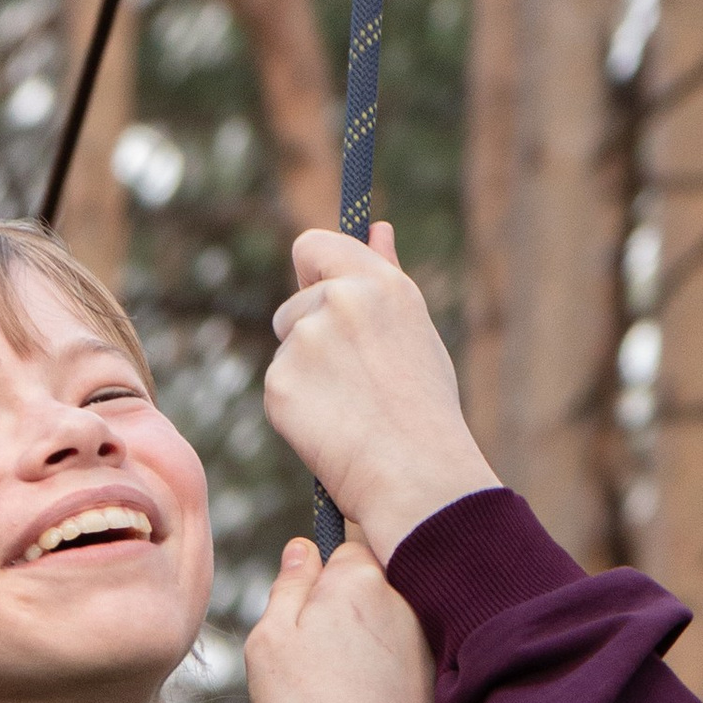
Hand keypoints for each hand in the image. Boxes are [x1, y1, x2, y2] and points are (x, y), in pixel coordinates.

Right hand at [244, 533, 440, 702]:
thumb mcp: (271, 641)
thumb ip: (288, 586)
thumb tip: (304, 548)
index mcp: (360, 580)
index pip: (342, 550)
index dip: (317, 580)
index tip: (303, 615)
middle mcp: (403, 600)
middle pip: (365, 589)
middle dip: (341, 611)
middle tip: (314, 658)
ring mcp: (424, 640)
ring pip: (383, 626)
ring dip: (363, 645)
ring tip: (338, 690)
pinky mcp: (436, 677)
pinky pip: (400, 660)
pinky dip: (383, 675)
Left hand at [264, 222, 498, 561]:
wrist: (418, 475)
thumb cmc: (424, 406)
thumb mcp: (413, 330)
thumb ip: (385, 275)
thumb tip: (378, 227)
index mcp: (379, 284)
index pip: (312, 246)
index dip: (312, 272)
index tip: (319, 294)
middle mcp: (339, 302)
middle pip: (292, 306)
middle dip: (309, 336)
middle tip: (354, 380)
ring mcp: (305, 341)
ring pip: (286, 349)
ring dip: (305, 373)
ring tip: (351, 407)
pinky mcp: (279, 382)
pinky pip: (278, 387)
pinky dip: (295, 407)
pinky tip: (332, 428)